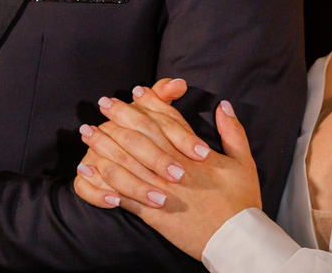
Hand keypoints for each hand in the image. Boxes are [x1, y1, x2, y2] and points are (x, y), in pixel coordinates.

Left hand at [75, 83, 262, 258]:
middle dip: (119, 117)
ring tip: (88, 133)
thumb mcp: (243, 162)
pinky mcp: (153, 213)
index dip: (151, 102)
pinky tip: (89, 171)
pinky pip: (123, 195)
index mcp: (194, 153)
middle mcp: (174, 168)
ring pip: (127, 162)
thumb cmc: (241, 201)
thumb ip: (232, 132)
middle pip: (142, 135)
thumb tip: (224, 106)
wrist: (236, 240)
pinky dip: (104, 182)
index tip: (135, 91)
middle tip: (102, 104)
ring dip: (104, 145)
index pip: (168, 120)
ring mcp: (161, 191)